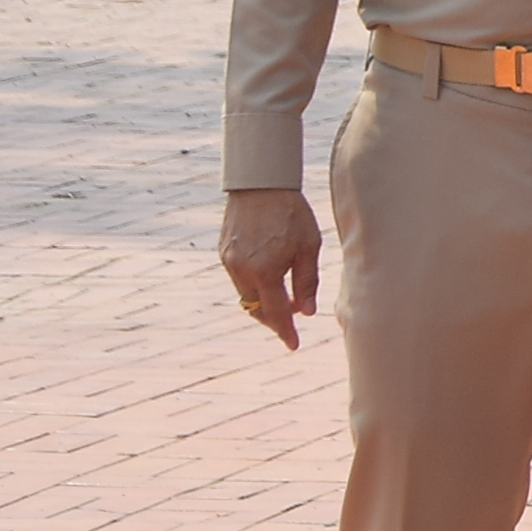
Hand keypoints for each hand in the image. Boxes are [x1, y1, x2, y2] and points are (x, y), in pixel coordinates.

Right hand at [220, 190, 320, 348]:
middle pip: (256, 308)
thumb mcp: (308, 247)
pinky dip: (253, 286)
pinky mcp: (223, 252)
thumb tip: (306, 312)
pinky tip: (269, 280)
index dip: (285, 330)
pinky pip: (238, 279)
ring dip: (263, 302)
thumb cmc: (291, 214)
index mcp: (265, 271)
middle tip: (291, 321)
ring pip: (245, 295)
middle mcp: (241, 270)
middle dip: (273, 319)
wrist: (260, 185)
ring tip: (285, 300)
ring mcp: (229, 262)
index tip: (293, 345)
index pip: (276, 312)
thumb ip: (306, 282)